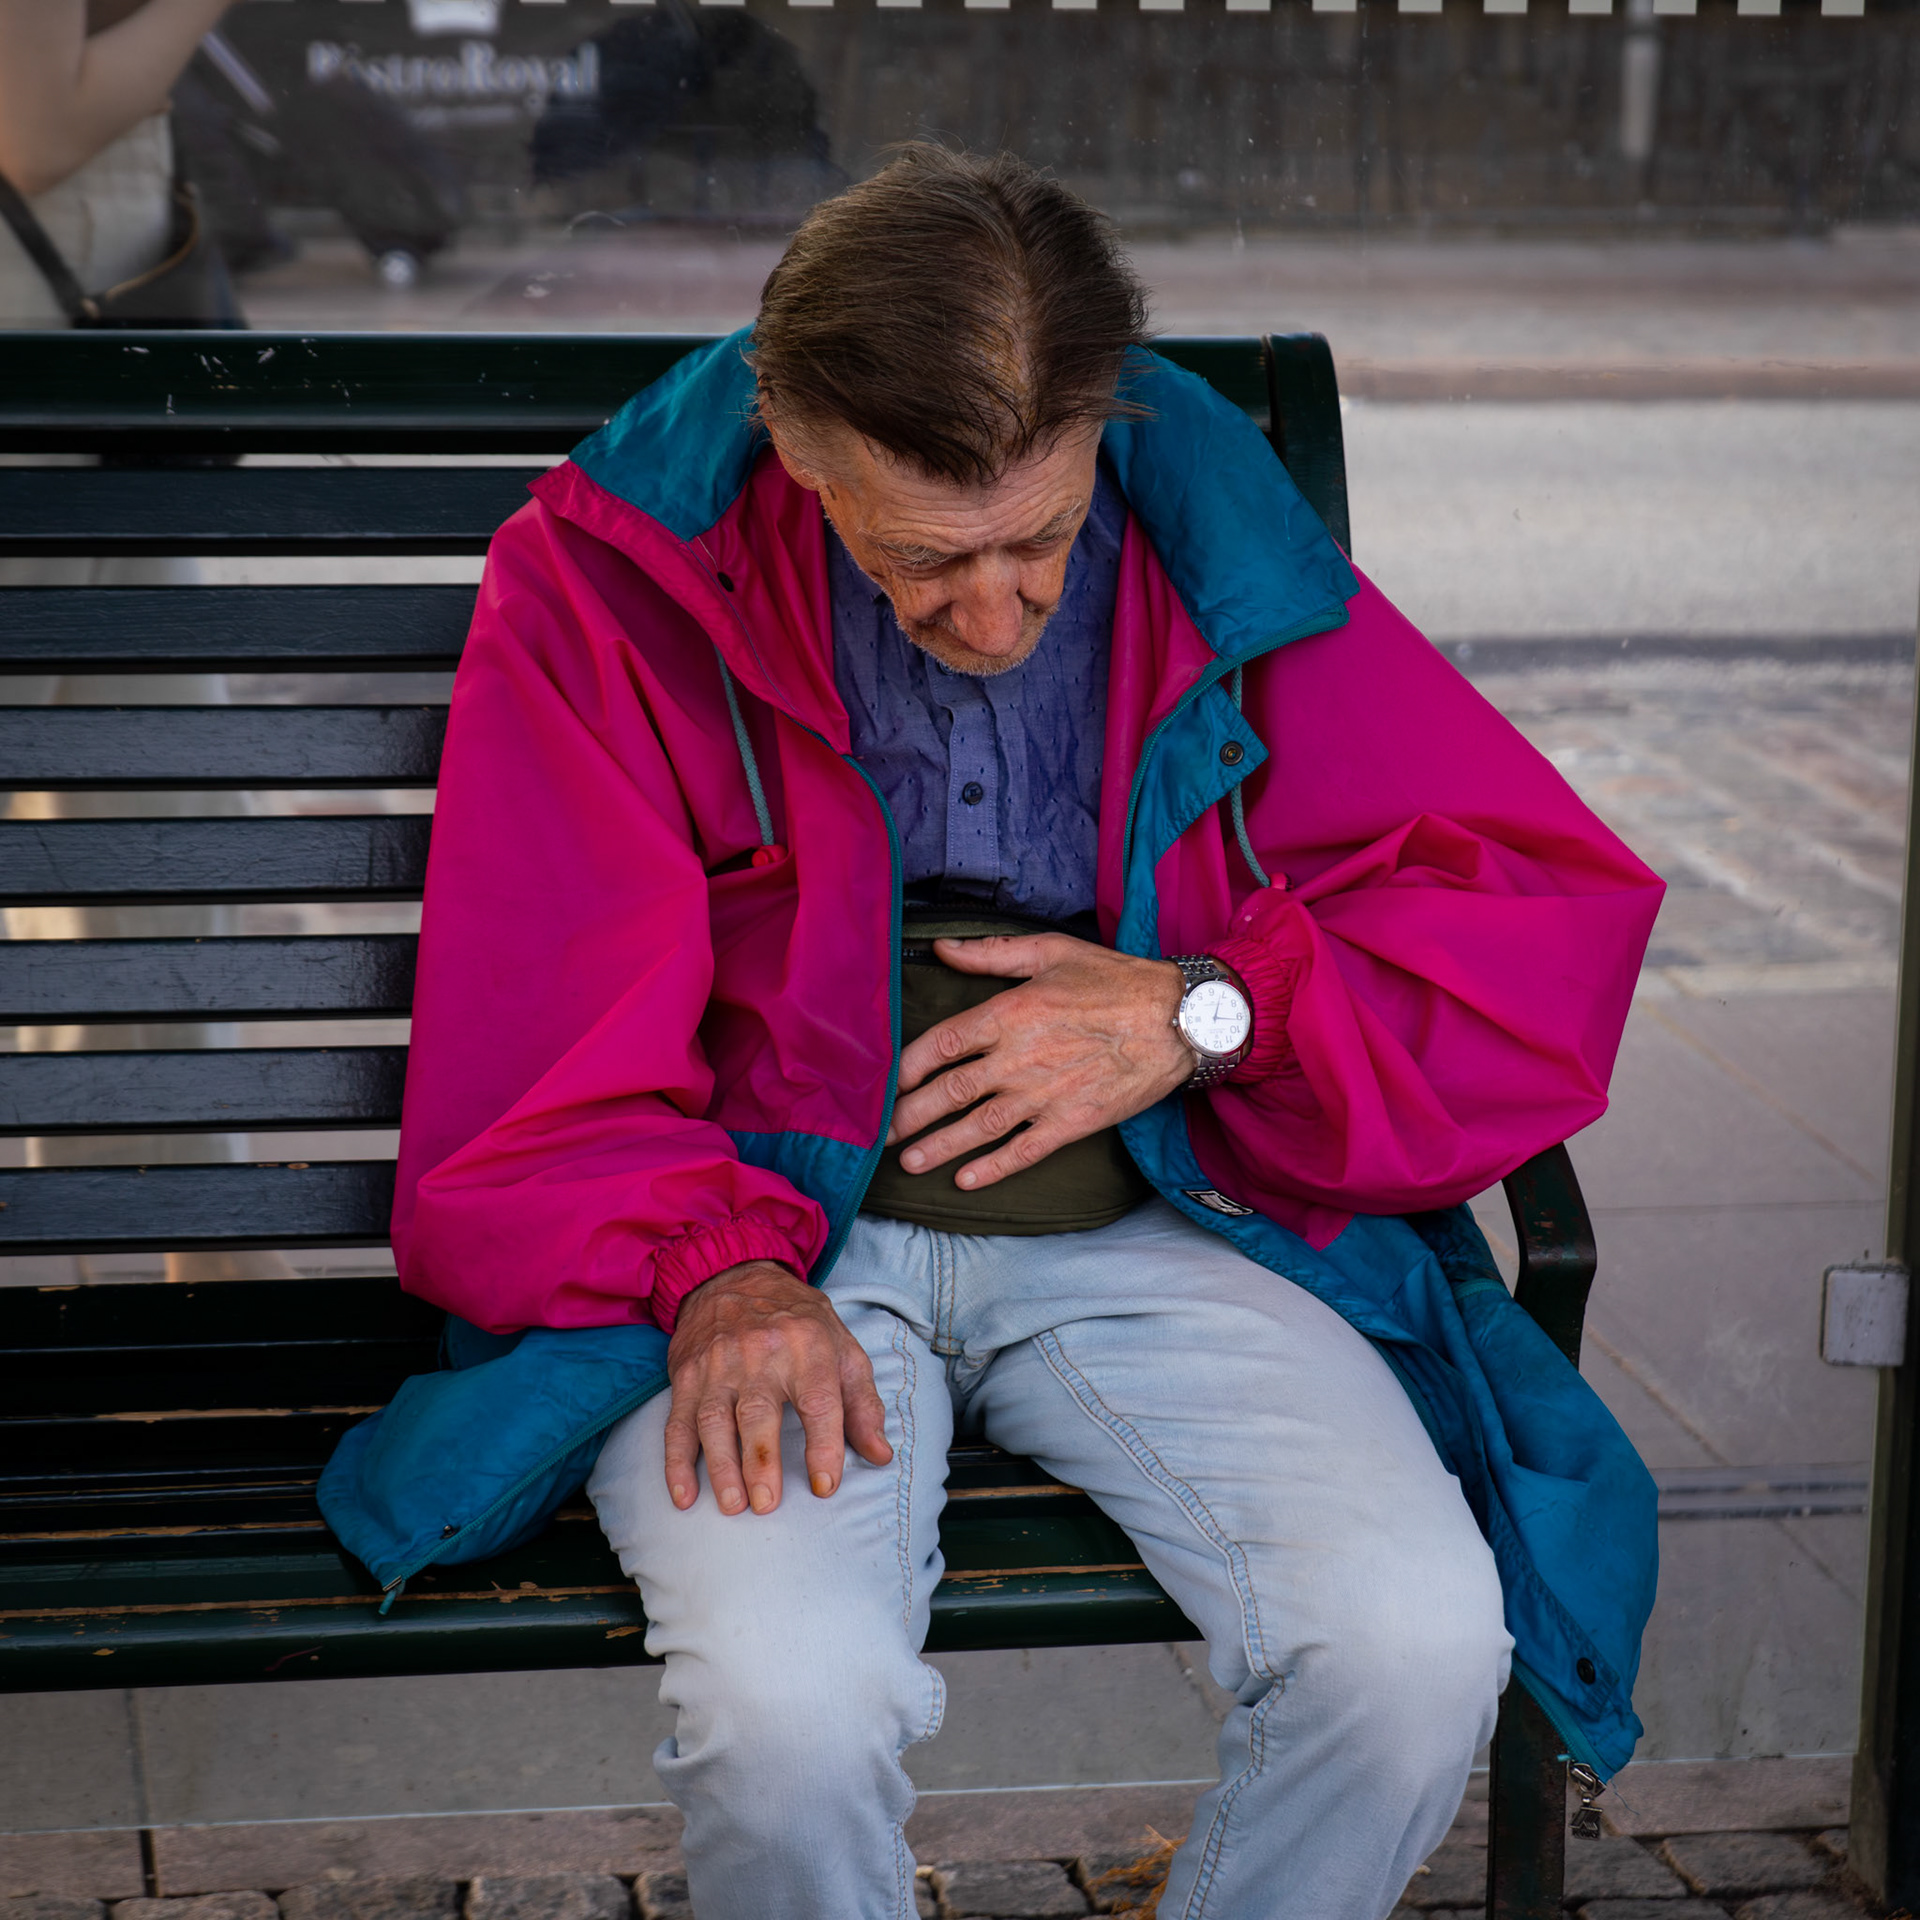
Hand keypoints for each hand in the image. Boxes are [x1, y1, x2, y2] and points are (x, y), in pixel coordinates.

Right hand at [663, 1260, 891, 1516]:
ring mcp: (718, 1366)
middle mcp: (759, 1355)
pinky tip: (683, 1495)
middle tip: (767, 1504)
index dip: (824, 1446)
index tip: (825, 1486)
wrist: (734, 1276)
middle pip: (758, 1413)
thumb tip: (881, 1454)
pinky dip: (676, 1462)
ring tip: (734, 1505)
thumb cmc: (798, 1321)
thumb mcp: (842, 1348)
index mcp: (807, 1348)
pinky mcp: (687, 1376)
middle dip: (761, 1461)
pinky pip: (678, 1422)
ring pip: (714, 1420)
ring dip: (721, 1466)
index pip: (818, 1402)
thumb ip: (863, 1403)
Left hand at [886, 933, 1193, 1190]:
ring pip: (978, 1128)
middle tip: (881, 1134)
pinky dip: (991, 1169)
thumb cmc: (1115, 980)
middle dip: (909, 1116)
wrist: (1179, 1020)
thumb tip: (942, 948)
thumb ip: (992, 954)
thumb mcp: (1052, 951)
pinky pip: (1023, 1151)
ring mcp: (1044, 1095)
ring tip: (909, 1161)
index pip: (941, 1044)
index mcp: (1010, 1013)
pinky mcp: (1072, 1123)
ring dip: (939, 1147)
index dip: (906, 1067)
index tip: (886, 1083)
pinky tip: (966, 1179)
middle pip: (949, 1092)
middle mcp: (1019, 1058)